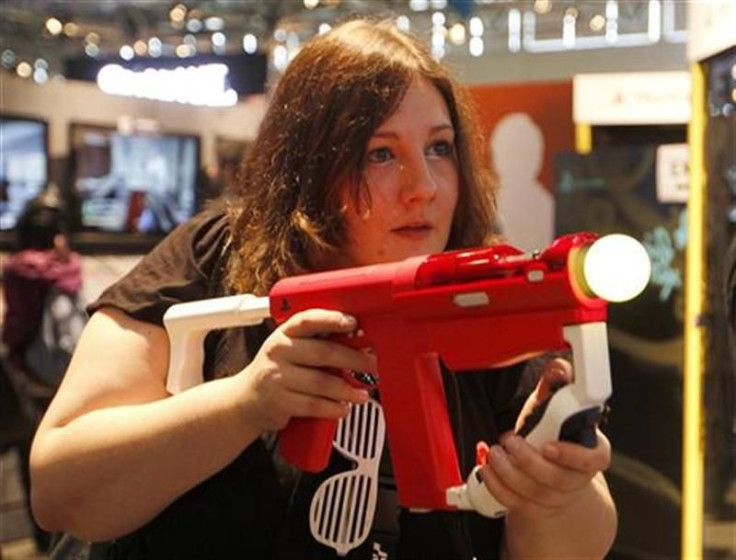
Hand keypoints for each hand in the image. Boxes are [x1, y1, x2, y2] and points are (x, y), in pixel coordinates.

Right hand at [237, 309, 373, 431]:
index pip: (308, 320)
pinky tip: (343, 408)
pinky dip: (333, 408)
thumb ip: (318, 343)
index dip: (331, 319)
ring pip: (321, 382)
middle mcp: (279, 351)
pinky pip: (313, 405)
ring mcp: (276, 377)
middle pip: (323, 352)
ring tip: (361, 393)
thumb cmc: (277, 370)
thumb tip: (359, 344)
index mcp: (285, 333)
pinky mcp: (279, 401)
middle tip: (373, 364)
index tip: (353, 322)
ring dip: (347, 389)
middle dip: (354, 359)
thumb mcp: (291, 349)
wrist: (246, 400)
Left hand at [479, 358, 611, 517]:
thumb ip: (557, 386)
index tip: (549, 446)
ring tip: (494, 452)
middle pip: (557, 479)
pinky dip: (497, 485)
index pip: (594, 459)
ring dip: (508, 472)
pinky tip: (487, 468)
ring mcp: (556, 496)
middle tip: (510, 441)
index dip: (573, 456)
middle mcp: (576, 478)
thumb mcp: (555, 407)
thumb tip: (558, 368)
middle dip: (528, 461)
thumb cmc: (555, 434)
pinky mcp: (534, 506)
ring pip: (534, 492)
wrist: (549, 467)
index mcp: (590, 451)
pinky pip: (515, 502)